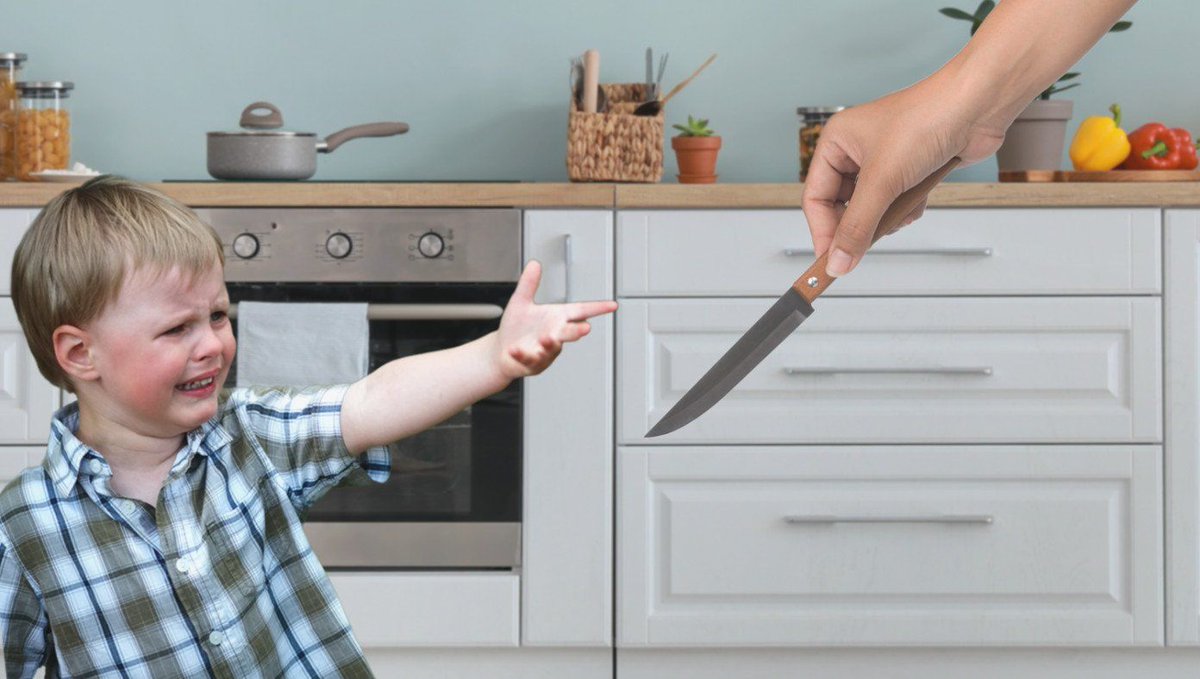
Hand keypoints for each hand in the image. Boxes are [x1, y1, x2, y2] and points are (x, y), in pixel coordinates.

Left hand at [494, 260, 617, 379]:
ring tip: (548, 338)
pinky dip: (523, 355)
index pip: (580, 311)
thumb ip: (529, 284)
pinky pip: (528, 359)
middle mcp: (554, 335)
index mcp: (557, 318)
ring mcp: (545, 351)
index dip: (597, 309)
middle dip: (576, 331)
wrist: (501, 352)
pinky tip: (515, 350)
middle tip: (585, 328)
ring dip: (550, 344)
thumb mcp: (521, 302)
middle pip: (569, 332)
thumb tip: (535, 263)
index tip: (613, 305)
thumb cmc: (516, 328)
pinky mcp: (531, 363)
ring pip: (551, 348)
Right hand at [800, 71, 1006, 277]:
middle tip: (863, 246)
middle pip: (842, 206)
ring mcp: (884, 160)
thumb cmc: (928, 118)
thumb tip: (838, 260)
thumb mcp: (882, 180)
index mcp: (836, 142)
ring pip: (870, 208)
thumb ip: (857, 226)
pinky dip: (905, 209)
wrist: (978, 105)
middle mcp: (856, 151)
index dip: (822, 231)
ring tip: (900, 211)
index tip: (832, 260)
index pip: (815, 197)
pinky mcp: (909, 170)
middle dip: (859, 224)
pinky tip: (917, 200)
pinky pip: (895, 203)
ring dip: (886, 217)